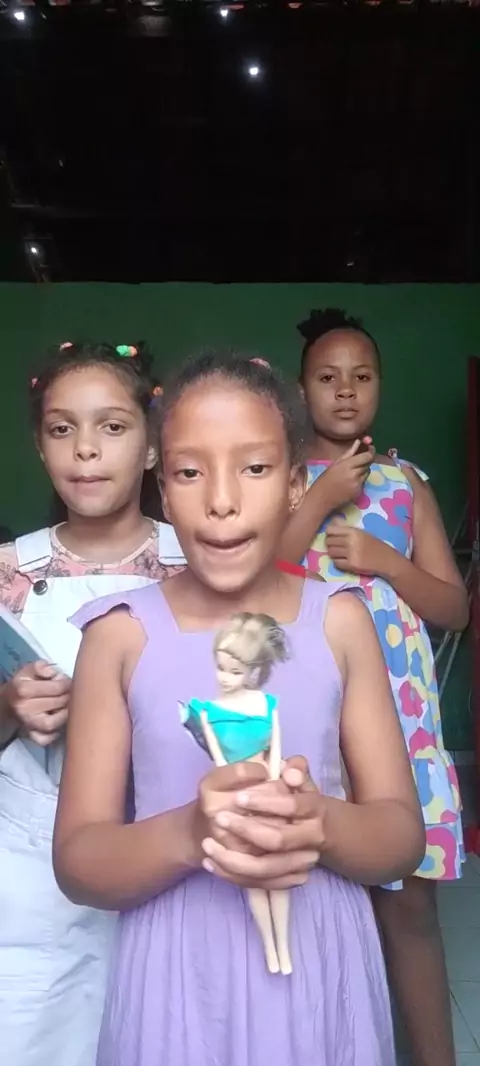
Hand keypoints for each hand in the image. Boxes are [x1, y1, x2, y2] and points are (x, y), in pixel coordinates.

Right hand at [3, 661, 70, 745]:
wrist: (8, 704)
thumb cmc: (23, 684)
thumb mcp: (28, 670)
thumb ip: (41, 667)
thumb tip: (53, 673)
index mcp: (23, 689)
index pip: (56, 687)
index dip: (67, 683)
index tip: (69, 682)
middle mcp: (24, 708)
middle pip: (58, 703)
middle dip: (69, 696)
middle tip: (72, 693)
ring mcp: (28, 724)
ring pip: (52, 723)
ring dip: (65, 714)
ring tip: (68, 706)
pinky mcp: (31, 736)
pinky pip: (46, 739)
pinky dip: (54, 734)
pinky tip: (58, 723)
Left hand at [201, 757, 323, 889]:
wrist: (307, 828)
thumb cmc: (294, 796)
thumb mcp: (296, 777)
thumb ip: (295, 768)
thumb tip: (289, 773)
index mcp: (315, 809)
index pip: (292, 806)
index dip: (265, 801)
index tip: (239, 797)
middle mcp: (312, 838)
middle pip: (277, 841)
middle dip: (246, 830)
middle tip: (219, 819)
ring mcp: (302, 862)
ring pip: (265, 868)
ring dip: (233, 859)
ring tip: (207, 845)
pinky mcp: (289, 879)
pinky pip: (259, 884)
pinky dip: (232, 876)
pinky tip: (211, 863)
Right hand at [322, 438, 374, 511]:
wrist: (321, 499)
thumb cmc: (325, 480)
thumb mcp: (335, 464)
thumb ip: (349, 453)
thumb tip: (359, 442)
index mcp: (347, 465)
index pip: (367, 457)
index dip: (371, 452)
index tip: (370, 449)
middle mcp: (355, 475)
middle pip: (368, 464)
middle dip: (365, 461)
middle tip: (357, 461)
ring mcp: (358, 485)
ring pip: (367, 473)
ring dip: (362, 471)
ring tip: (351, 474)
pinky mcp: (359, 493)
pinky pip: (363, 483)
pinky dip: (359, 481)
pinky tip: (349, 483)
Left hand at [325, 519, 393, 576]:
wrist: (386, 560)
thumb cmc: (374, 545)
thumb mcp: (362, 533)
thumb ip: (346, 528)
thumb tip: (332, 521)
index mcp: (353, 531)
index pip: (331, 530)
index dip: (329, 534)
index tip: (332, 537)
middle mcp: (351, 541)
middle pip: (329, 542)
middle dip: (330, 544)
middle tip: (336, 547)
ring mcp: (350, 554)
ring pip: (331, 552)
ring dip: (333, 554)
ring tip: (339, 554)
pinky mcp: (351, 565)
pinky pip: (336, 563)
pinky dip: (337, 562)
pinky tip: (343, 561)